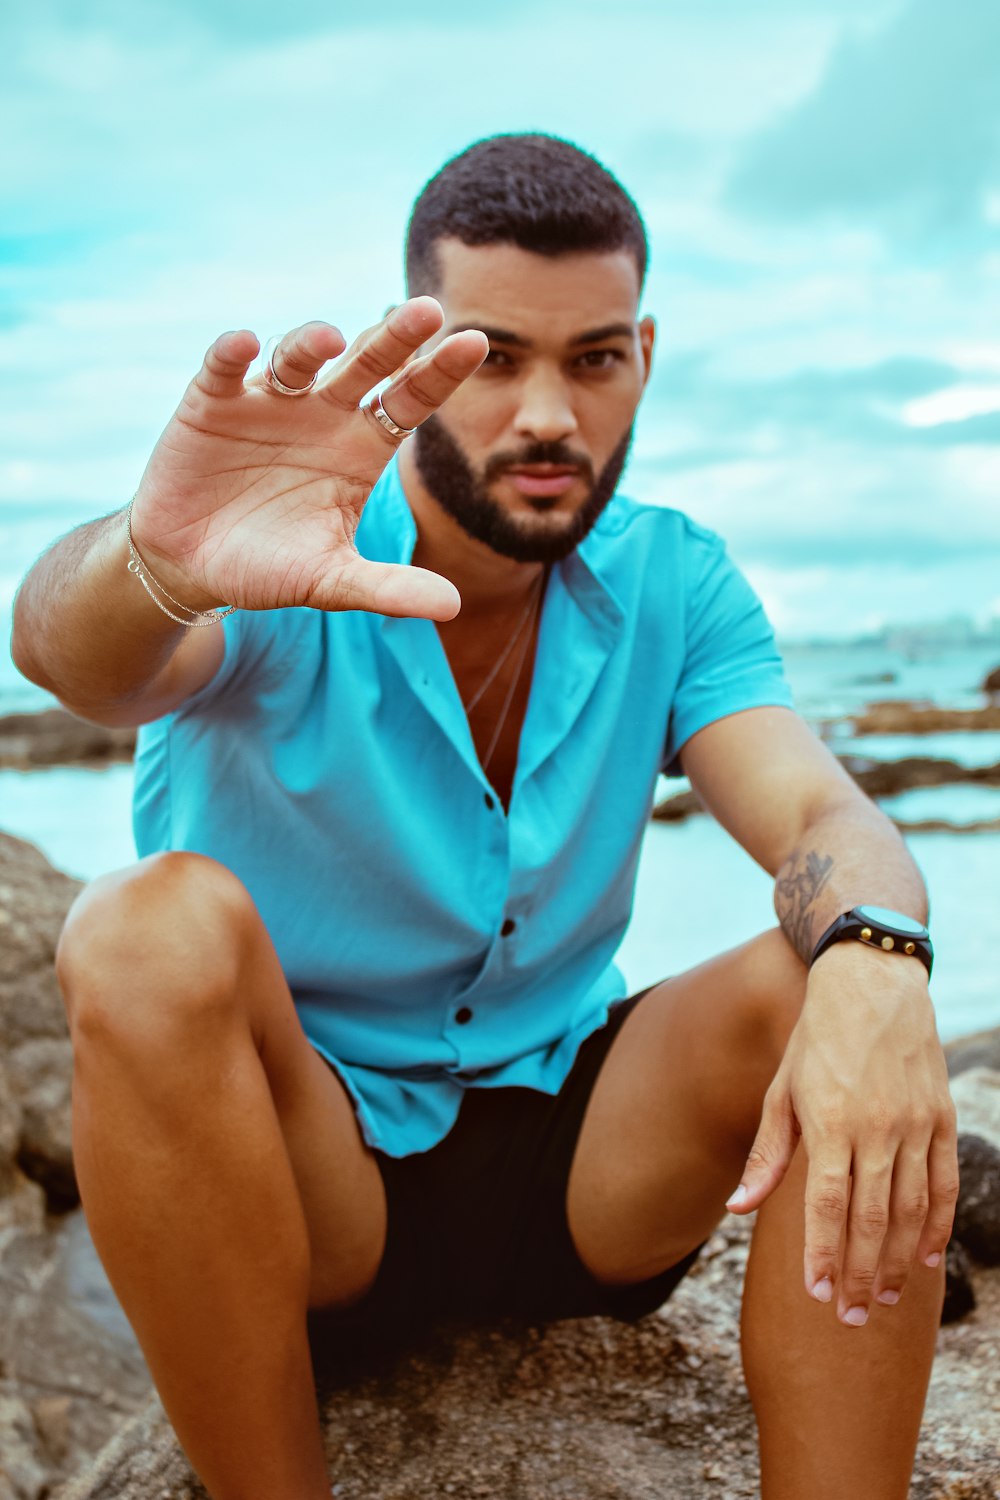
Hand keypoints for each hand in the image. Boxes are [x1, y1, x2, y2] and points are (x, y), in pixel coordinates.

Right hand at [129, 299, 487, 619]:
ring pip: (297, 356)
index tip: (475, 343)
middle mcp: (322, 412)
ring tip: (331, 339)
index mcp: (361, 446)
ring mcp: (269, 401)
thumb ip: (388, 588)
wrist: (192, 566)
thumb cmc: (271, 567)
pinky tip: (242, 344)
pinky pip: (223, 368)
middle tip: (426, 310)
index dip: (439, 373)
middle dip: (394, 337)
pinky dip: (231, 355)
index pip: (409, 400)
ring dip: (311, 342)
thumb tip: (453, 608)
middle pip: (366, 364)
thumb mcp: (331, 582)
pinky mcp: (212, 401)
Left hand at [727, 943, 958, 1325]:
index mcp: (829, 1121)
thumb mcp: (781, 1090)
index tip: (817, 1295)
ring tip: (882, 1298)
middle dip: (859, 1274)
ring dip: (897, 1260)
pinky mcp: (941, 1117)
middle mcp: (876, 1128)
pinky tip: (926, 1257)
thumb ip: (767, 1155)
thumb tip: (737, 1208)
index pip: (826, 1206)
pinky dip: (938, 1224)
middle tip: (849, 1317)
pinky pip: (944, 1182)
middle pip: (869, 1218)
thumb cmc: (816, 1040)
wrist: (872, 983)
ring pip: (910, 1209)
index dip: (823, 1255)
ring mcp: (914, 1123)